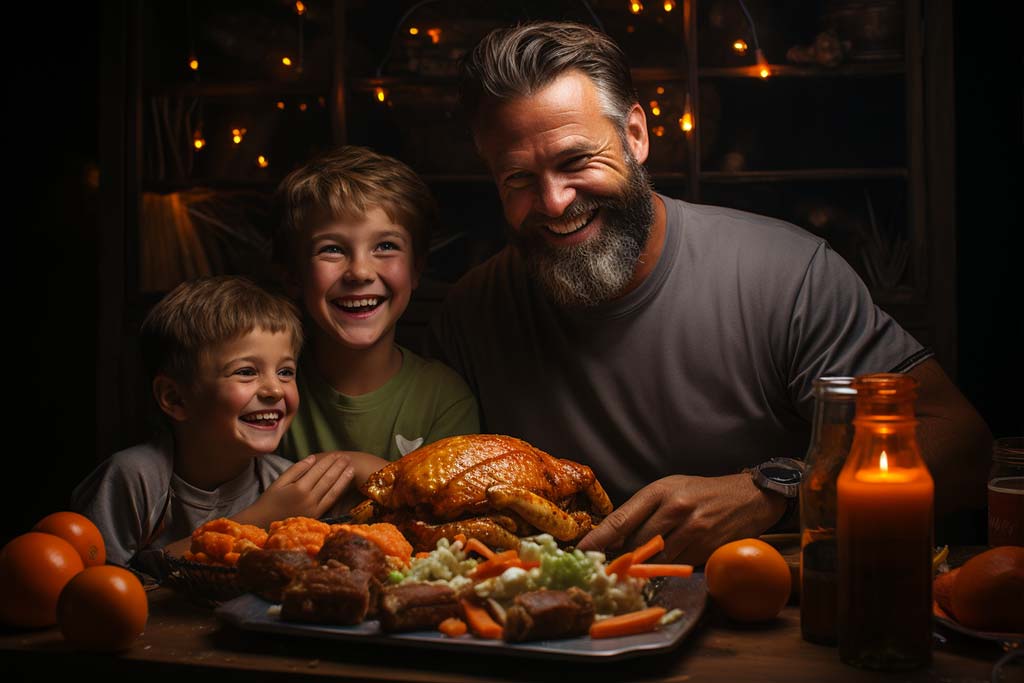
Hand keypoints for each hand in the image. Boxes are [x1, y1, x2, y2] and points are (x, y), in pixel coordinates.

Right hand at [242, 453, 355, 525]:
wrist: (263, 522)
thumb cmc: (270, 500)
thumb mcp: (279, 481)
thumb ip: (296, 469)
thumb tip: (313, 458)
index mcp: (299, 488)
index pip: (318, 471)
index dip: (329, 461)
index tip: (336, 454)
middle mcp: (309, 499)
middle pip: (328, 479)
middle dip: (339, 467)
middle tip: (347, 457)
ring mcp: (314, 509)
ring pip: (333, 490)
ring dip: (344, 478)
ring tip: (351, 468)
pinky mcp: (317, 516)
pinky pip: (331, 501)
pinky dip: (339, 492)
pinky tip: (345, 484)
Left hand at [576, 474, 786, 564]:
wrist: (748, 497)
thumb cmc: (702, 492)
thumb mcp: (670, 488)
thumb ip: (643, 510)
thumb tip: (612, 537)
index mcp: (659, 491)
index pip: (621, 520)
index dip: (598, 539)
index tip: (580, 552)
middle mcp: (674, 509)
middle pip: (635, 544)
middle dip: (622, 557)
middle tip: (609, 565)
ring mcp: (692, 530)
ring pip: (656, 560)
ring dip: (645, 566)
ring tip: (638, 566)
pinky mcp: (707, 548)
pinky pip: (678, 566)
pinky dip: (669, 568)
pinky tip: (669, 563)